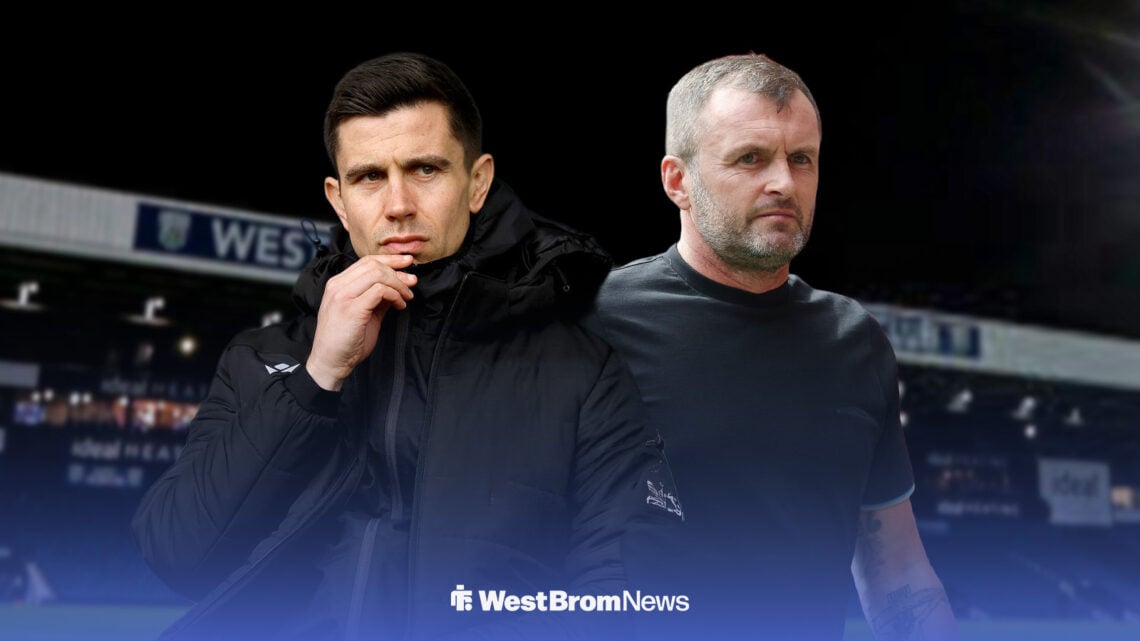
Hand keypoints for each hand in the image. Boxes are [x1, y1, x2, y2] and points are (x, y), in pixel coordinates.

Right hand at [306, 254, 416, 390]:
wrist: (331, 362)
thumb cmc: (346, 340)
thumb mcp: (364, 313)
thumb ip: (377, 298)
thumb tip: (397, 286)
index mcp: (338, 284)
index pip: (366, 261)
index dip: (389, 259)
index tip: (406, 262)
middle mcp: (337, 286)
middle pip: (373, 264)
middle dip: (397, 270)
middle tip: (412, 280)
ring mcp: (343, 296)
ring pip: (377, 274)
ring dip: (398, 284)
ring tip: (407, 297)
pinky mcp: (352, 308)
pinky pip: (380, 291)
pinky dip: (395, 296)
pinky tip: (399, 306)